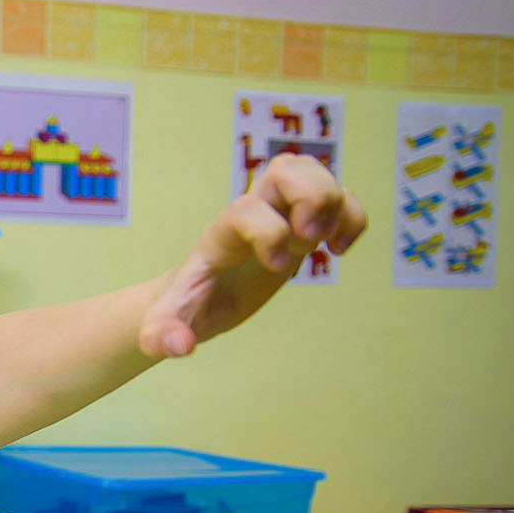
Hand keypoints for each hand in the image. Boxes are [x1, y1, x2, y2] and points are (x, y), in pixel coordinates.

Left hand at [139, 153, 366, 358]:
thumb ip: (162, 335)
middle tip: (312, 239)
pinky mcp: (300, 226)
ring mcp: (278, 216)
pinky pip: (337, 197)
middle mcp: (251, 216)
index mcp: (220, 238)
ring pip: (312, 171)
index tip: (275, 268)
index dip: (268, 232)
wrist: (194, 301)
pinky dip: (351, 215)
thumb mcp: (164, 327)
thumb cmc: (184, 309)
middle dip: (312, 196)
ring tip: (330, 243)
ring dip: (335, 201)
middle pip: (286, 168)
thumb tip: (180, 344)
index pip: (245, 211)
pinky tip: (340, 249)